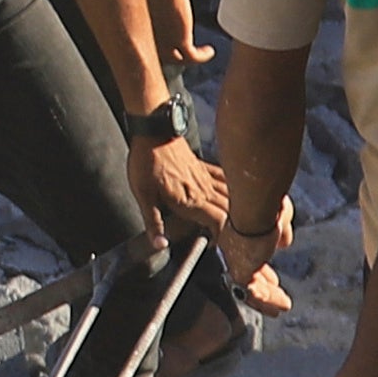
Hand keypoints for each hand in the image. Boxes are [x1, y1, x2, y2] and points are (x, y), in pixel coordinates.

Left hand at [137, 132, 253, 249]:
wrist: (153, 130)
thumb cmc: (146, 161)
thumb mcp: (143, 195)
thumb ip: (153, 222)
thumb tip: (160, 245)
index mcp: (191, 200)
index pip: (220, 222)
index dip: (224, 237)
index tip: (218, 245)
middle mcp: (203, 189)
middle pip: (230, 211)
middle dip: (233, 227)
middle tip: (227, 238)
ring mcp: (205, 177)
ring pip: (231, 195)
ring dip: (234, 209)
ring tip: (232, 221)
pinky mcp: (201, 165)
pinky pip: (223, 178)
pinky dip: (230, 187)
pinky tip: (231, 192)